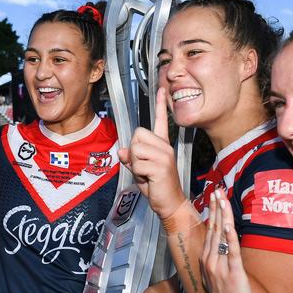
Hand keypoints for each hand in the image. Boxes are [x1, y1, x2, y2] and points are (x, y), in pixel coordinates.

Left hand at [118, 88, 184, 218]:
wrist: (170, 204)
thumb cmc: (157, 187)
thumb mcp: (140, 170)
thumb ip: (131, 158)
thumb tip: (122, 151)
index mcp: (162, 145)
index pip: (161, 120)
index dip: (161, 104)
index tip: (162, 89)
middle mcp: (165, 146)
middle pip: (137, 134)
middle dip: (133, 151)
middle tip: (143, 166)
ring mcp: (164, 155)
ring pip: (135, 149)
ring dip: (135, 163)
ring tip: (146, 173)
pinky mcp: (160, 166)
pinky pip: (137, 163)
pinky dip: (138, 173)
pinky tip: (149, 179)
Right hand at [201, 189, 253, 292]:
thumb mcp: (217, 272)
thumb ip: (219, 255)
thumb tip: (224, 237)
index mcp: (207, 259)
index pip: (209, 229)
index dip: (212, 212)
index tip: (214, 197)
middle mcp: (210, 260)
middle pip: (213, 228)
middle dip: (215, 208)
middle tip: (217, 191)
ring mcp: (220, 267)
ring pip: (221, 236)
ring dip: (222, 216)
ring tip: (222, 200)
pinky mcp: (233, 273)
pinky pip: (231, 252)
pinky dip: (229, 238)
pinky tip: (229, 225)